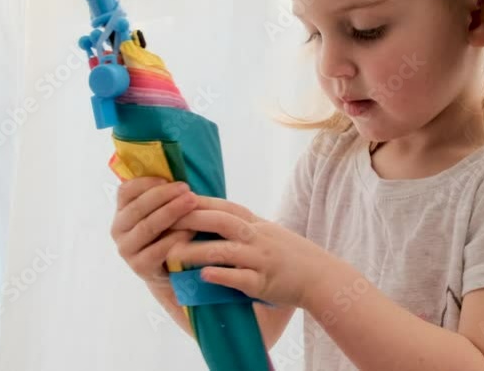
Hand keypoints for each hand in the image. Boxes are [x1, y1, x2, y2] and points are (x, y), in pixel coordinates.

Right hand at [110, 177, 199, 285]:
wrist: (168, 271)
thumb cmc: (167, 233)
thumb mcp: (161, 213)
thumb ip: (162, 196)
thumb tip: (176, 169)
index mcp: (121, 211)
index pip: (126, 191)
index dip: (146, 183)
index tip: (168, 179)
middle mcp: (118, 230)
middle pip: (138, 208)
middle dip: (164, 196)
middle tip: (187, 189)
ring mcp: (127, 249)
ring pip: (147, 227)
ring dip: (171, 212)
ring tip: (192, 203)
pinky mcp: (139, 267)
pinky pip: (157, 250)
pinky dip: (175, 239)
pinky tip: (191, 230)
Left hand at [166, 196, 338, 308]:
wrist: (320, 276)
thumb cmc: (286, 254)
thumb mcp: (264, 231)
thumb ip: (238, 224)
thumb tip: (205, 216)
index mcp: (255, 223)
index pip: (223, 206)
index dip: (198, 202)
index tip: (173, 200)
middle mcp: (257, 236)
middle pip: (220, 221)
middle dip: (191, 219)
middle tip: (164, 222)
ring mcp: (261, 259)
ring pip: (225, 250)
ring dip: (197, 251)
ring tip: (172, 254)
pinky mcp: (264, 283)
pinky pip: (241, 277)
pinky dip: (222, 275)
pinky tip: (203, 276)